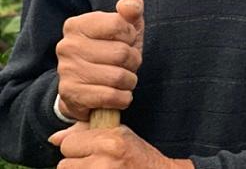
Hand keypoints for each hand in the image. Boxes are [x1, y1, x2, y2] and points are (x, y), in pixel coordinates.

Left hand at [49, 122, 192, 168]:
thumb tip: (54, 138)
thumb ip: (86, 132)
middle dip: (76, 165)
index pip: (69, 143)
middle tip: (95, 164)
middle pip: (64, 165)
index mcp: (110, 141)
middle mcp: (104, 161)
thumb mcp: (119, 135)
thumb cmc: (139, 157)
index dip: (78, 147)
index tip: (91, 150)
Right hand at [55, 0, 144, 120]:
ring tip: (123, 78)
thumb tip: (130, 7)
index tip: (126, 41)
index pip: (119, 24)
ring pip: (118, 77)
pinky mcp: (71, 94)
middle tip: (127, 64)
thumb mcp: (125, 26)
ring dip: (130, 81)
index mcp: (77, 24)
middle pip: (121, 52)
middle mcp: (67, 46)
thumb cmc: (111, 49)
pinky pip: (111, 97)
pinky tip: (119, 94)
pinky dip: (123, 98)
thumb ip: (132, 9)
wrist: (86, 86)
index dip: (131, 35)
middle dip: (133, 60)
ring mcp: (66, 71)